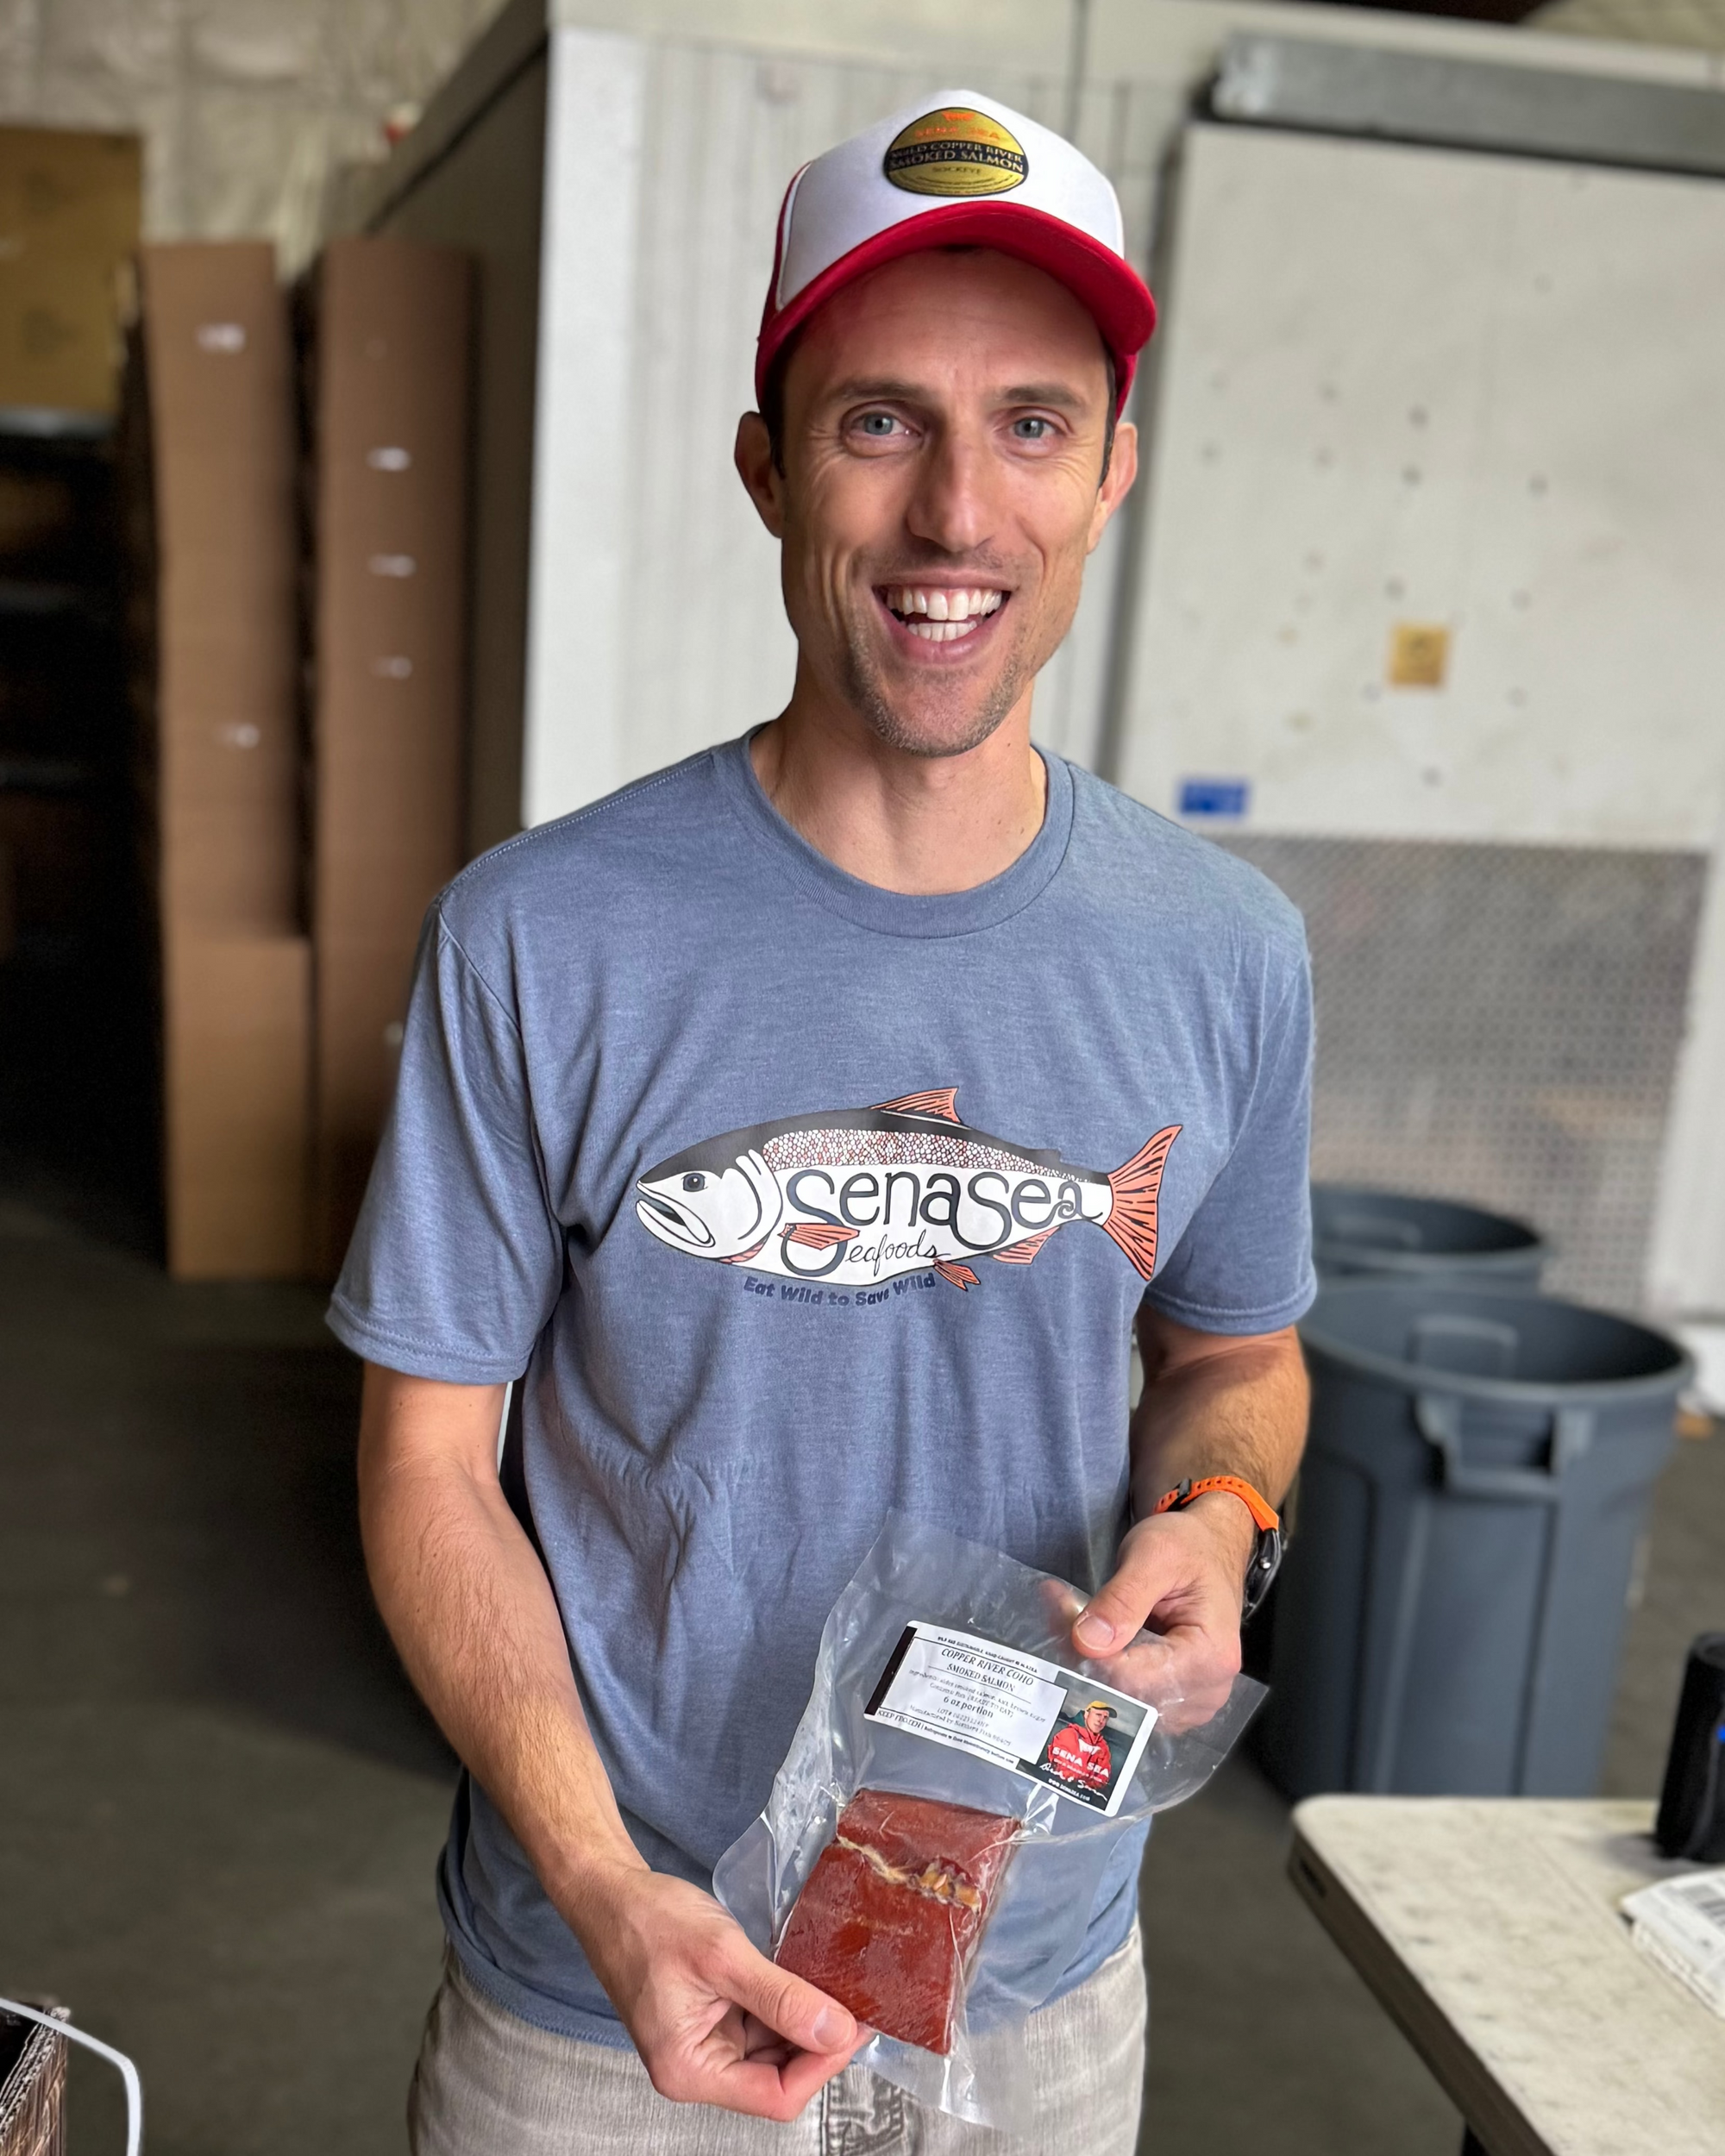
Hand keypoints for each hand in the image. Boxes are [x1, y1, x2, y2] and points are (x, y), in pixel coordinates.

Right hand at [572, 1864, 866, 2118]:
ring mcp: (704, 2044)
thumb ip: (781, 1997)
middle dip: (818, 2043)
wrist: (611, 1893)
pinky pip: (760, 2025)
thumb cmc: (648, 1921)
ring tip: (834, 1985)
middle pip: (778, 2078)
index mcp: (690, 2070)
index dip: (822, 2064)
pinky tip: (804, 1978)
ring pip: (774, 2051)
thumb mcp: (722, 1955)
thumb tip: (837, 2031)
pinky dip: (785, 2005)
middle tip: (855, 2000)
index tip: (855, 2024)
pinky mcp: (711, 2018)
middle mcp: (696, 2068)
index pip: (776, 2096)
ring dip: (804, 2023)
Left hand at [1061, 1496, 1253, 1731]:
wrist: (1212, 1549)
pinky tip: (1088, 1635)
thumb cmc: (1190, 1547)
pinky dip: (1102, 1669)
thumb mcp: (1154, 1555)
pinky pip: (1130, 1698)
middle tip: (1058, 1609)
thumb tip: (1087, 1643)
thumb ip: (1123, 1598)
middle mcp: (1208, 1689)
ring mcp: (1193, 1701)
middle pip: (1126, 1694)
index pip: (1133, 1678)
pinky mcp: (1176, 1699)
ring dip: (1086, 1663)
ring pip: (1122, 1702)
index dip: (1088, 1652)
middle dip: (1082, 1656)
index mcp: (1211, 1656)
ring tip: (1069, 1617)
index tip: (1059, 1608)